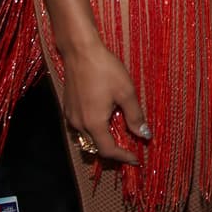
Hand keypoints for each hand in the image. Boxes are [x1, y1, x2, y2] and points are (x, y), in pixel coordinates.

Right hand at [60, 40, 150, 163]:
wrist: (81, 52)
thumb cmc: (105, 70)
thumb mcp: (126, 92)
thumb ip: (135, 116)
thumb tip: (144, 135)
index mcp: (93, 123)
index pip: (108, 150)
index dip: (123, 157)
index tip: (137, 159)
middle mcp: (78, 124)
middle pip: (96, 147)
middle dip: (113, 150)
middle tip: (130, 148)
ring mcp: (70, 116)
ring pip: (87, 138)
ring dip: (103, 140)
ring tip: (120, 135)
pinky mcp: (67, 108)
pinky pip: (81, 127)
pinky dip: (94, 130)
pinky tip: (105, 119)